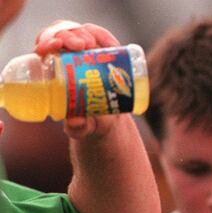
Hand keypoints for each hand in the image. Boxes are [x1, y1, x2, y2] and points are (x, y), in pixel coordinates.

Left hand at [33, 21, 121, 137]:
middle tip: (82, 46)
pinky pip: (100, 37)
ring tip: (96, 45)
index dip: (47, 42)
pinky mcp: (101, 51)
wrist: (109, 121)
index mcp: (53, 71)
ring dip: (87, 33)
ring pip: (80, 31)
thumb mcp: (83, 127)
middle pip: (61, 35)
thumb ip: (78, 127)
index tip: (56, 46)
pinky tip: (113, 46)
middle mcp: (66, 57)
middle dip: (70, 35)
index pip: (44, 48)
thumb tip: (75, 122)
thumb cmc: (88, 123)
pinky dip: (106, 38)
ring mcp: (85, 52)